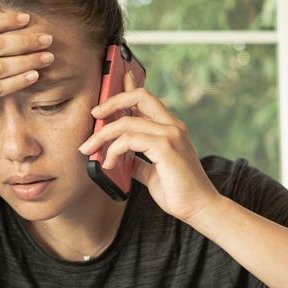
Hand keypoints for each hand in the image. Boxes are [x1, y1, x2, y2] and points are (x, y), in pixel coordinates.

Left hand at [78, 72, 221, 222]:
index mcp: (170, 128)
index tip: (114, 80)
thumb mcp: (152, 172)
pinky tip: (108, 164)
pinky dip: (113, 150)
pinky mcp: (166, 148)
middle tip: (93, 115)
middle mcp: (172, 126)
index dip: (129, 86)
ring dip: (102, 135)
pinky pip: (130, 140)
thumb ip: (138, 162)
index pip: (147, 99)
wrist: (198, 208)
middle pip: (139, 97)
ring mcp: (171, 135)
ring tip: (89, 150)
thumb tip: (120, 160)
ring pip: (127, 122)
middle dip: (111, 101)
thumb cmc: (177, 192)